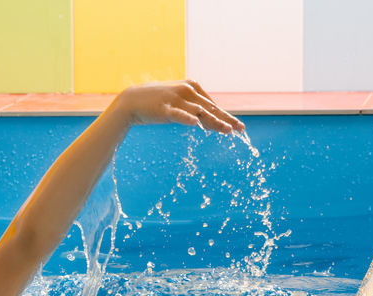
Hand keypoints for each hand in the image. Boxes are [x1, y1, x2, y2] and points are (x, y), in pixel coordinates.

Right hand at [113, 81, 244, 133]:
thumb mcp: (178, 103)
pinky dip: (187, 119)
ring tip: (227, 131)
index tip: (237, 126)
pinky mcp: (165, 108)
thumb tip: (205, 120)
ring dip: (215, 122)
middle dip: (227, 119)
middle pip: (211, 108)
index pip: (212, 105)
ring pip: (200, 112)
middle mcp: (187, 90)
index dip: (225, 116)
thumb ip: (192, 108)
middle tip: (240, 129)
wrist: (131, 101)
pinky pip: (179, 115)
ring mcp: (176, 99)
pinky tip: (196, 124)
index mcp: (192, 86)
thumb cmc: (156, 102)